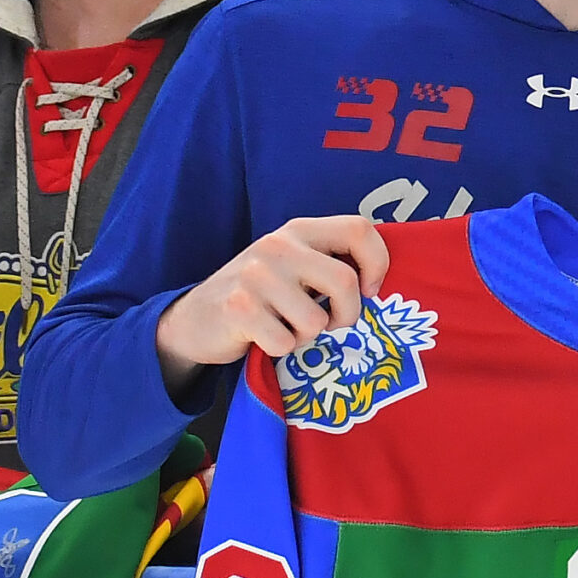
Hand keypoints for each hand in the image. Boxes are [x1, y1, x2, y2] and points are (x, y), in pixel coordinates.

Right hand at [154, 215, 389, 392]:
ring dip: (308, 336)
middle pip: (345, 282)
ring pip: (316, 321)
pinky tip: (262, 336)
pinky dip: (281, 349)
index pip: (360, 229)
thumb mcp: (295, 266)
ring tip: (286, 326)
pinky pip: (286, 343)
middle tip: (331, 323)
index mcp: (299, 230)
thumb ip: (331, 263)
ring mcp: (256, 275)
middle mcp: (278, 245)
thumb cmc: (262, 296)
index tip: (370, 291)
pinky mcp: (239, 308)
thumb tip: (381, 282)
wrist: (195, 319)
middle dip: (347, 314)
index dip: (378, 263)